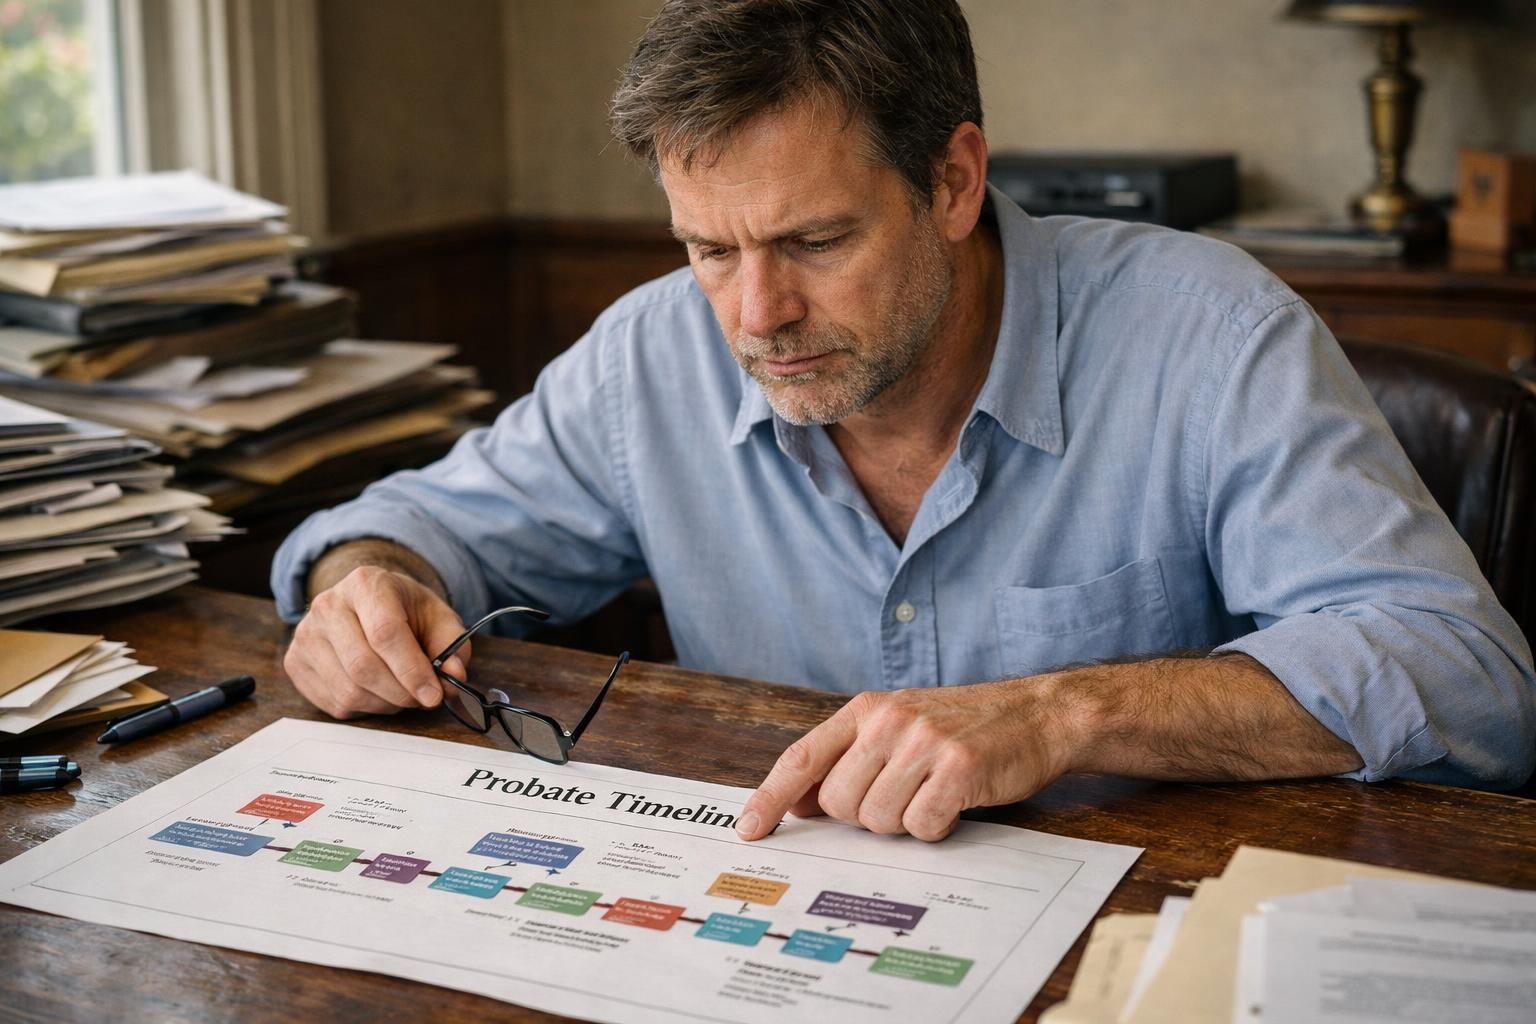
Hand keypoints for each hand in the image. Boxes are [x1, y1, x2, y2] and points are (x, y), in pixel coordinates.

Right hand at [284, 565, 468, 718]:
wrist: (368, 602)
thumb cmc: (405, 611)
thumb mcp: (438, 618)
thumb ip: (452, 646)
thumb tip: (453, 678)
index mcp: (366, 584)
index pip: (385, 633)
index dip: (412, 670)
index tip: (434, 694)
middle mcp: (328, 605)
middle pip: (363, 666)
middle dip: (401, 693)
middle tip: (424, 698)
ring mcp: (305, 634)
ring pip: (349, 691)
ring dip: (386, 704)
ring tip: (402, 691)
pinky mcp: (296, 662)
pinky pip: (334, 703)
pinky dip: (365, 708)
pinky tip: (378, 691)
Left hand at [735, 680, 1072, 841]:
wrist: (1036, 713)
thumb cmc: (963, 727)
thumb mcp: (897, 728)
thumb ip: (848, 759)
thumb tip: (798, 803)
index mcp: (866, 710)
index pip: (802, 757)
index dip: (770, 796)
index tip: (749, 829)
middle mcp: (888, 722)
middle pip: (838, 803)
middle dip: (864, 816)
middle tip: (903, 796)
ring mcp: (923, 742)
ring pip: (877, 820)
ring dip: (903, 822)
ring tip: (931, 794)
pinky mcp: (958, 767)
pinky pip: (921, 826)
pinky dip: (936, 827)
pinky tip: (954, 803)